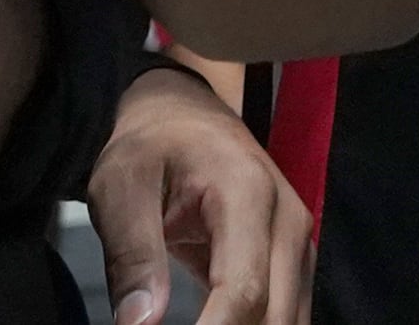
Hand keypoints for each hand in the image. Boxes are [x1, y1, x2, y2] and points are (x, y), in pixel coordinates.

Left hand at [88, 63, 308, 324]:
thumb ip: (131, 253)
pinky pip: (285, 316)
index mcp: (248, 193)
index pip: (243, 291)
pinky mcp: (292, 263)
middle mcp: (288, 221)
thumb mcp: (120, 184)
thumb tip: (138, 324)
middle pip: (275, 317)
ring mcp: (298, 244)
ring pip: (288, 322)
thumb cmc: (152, 145)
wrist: (184, 115)